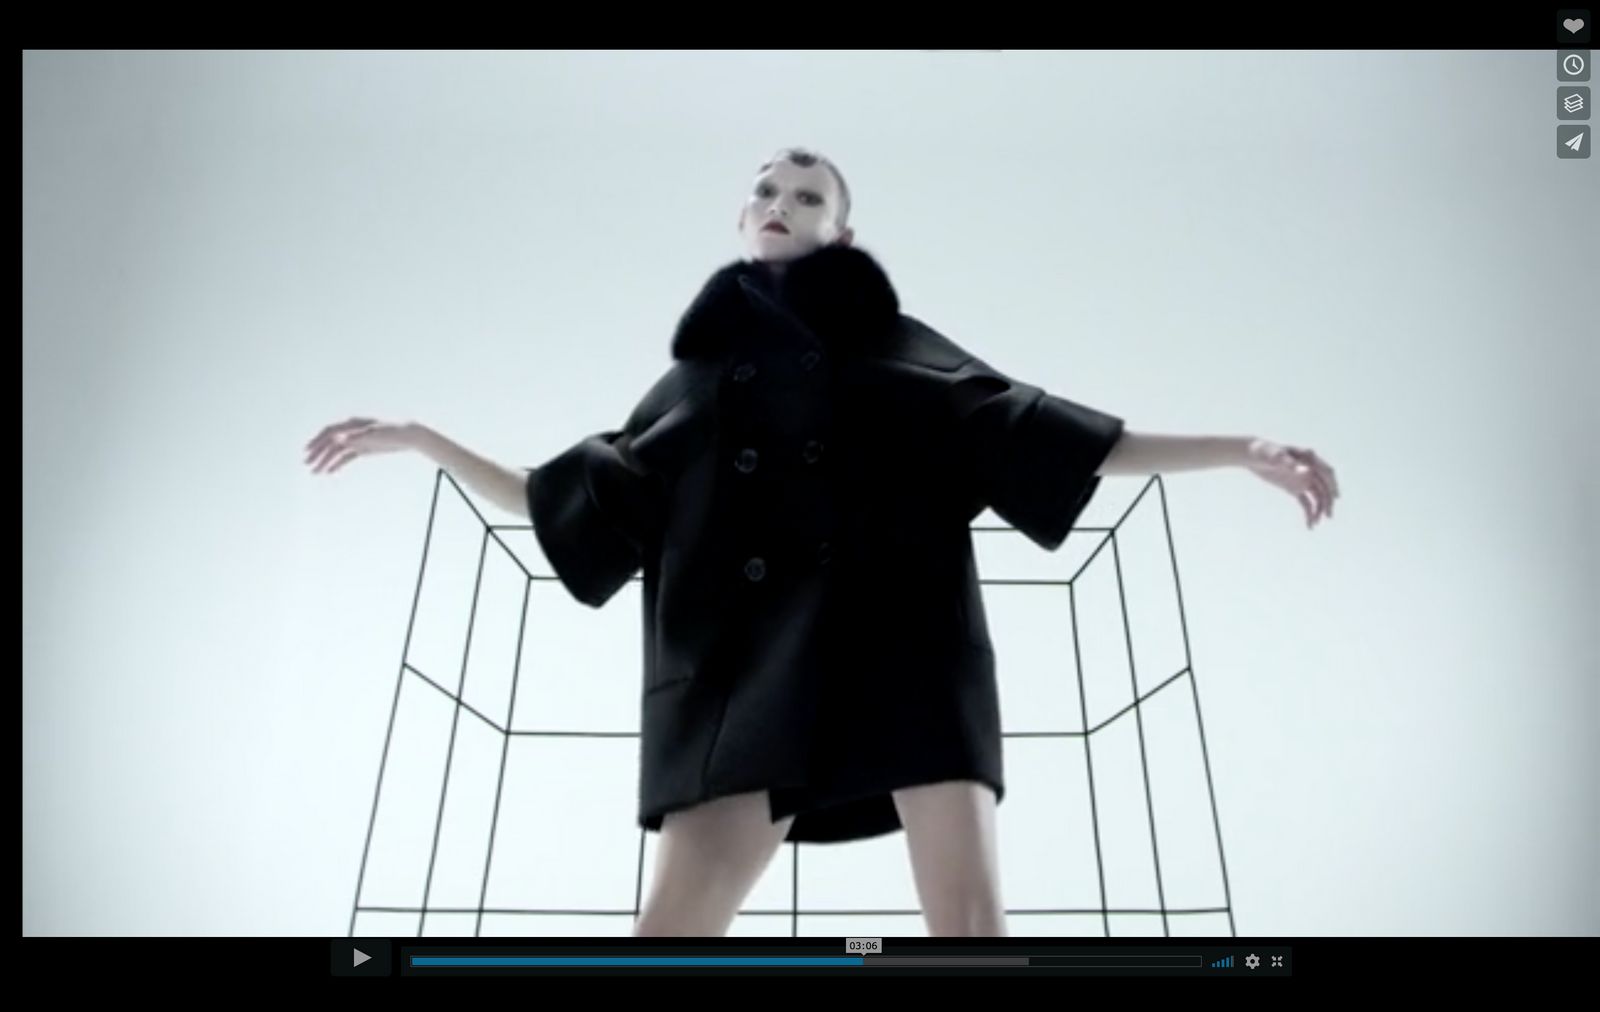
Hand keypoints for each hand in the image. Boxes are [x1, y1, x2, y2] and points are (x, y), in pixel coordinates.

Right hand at [304, 417, 419, 474]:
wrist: (408, 436)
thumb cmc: (392, 432)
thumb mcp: (373, 434)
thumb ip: (354, 436)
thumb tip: (336, 437)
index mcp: (352, 424)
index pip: (329, 432)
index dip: (317, 441)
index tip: (308, 452)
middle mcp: (351, 431)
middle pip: (330, 442)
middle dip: (318, 453)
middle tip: (308, 465)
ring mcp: (356, 440)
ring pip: (336, 451)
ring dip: (325, 461)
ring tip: (316, 472)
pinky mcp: (362, 448)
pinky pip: (346, 456)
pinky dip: (337, 463)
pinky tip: (330, 472)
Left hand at [1245, 438, 1339, 529]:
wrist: (1253, 456)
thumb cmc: (1265, 452)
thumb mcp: (1276, 457)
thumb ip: (1291, 464)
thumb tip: (1307, 471)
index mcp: (1309, 458)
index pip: (1326, 472)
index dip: (1332, 484)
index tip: (1335, 497)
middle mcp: (1310, 470)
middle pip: (1324, 487)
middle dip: (1327, 500)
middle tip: (1328, 515)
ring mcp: (1303, 480)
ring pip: (1317, 497)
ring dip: (1319, 509)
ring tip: (1316, 522)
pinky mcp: (1295, 488)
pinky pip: (1305, 502)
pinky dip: (1309, 512)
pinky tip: (1310, 524)